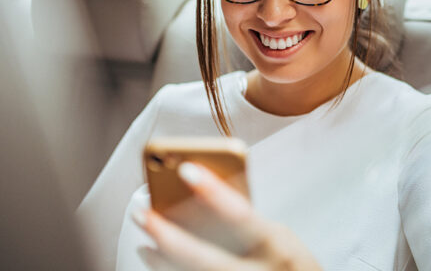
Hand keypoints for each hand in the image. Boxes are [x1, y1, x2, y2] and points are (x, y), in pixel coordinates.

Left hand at [133, 163, 321, 270]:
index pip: (241, 215)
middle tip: (142, 214)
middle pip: (207, 259)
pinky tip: (158, 261)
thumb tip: (196, 203)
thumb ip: (246, 224)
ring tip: (144, 242)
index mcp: (276, 245)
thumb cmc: (288, 262)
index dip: (213, 192)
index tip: (186, 169)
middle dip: (169, 238)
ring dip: (164, 262)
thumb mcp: (276, 237)